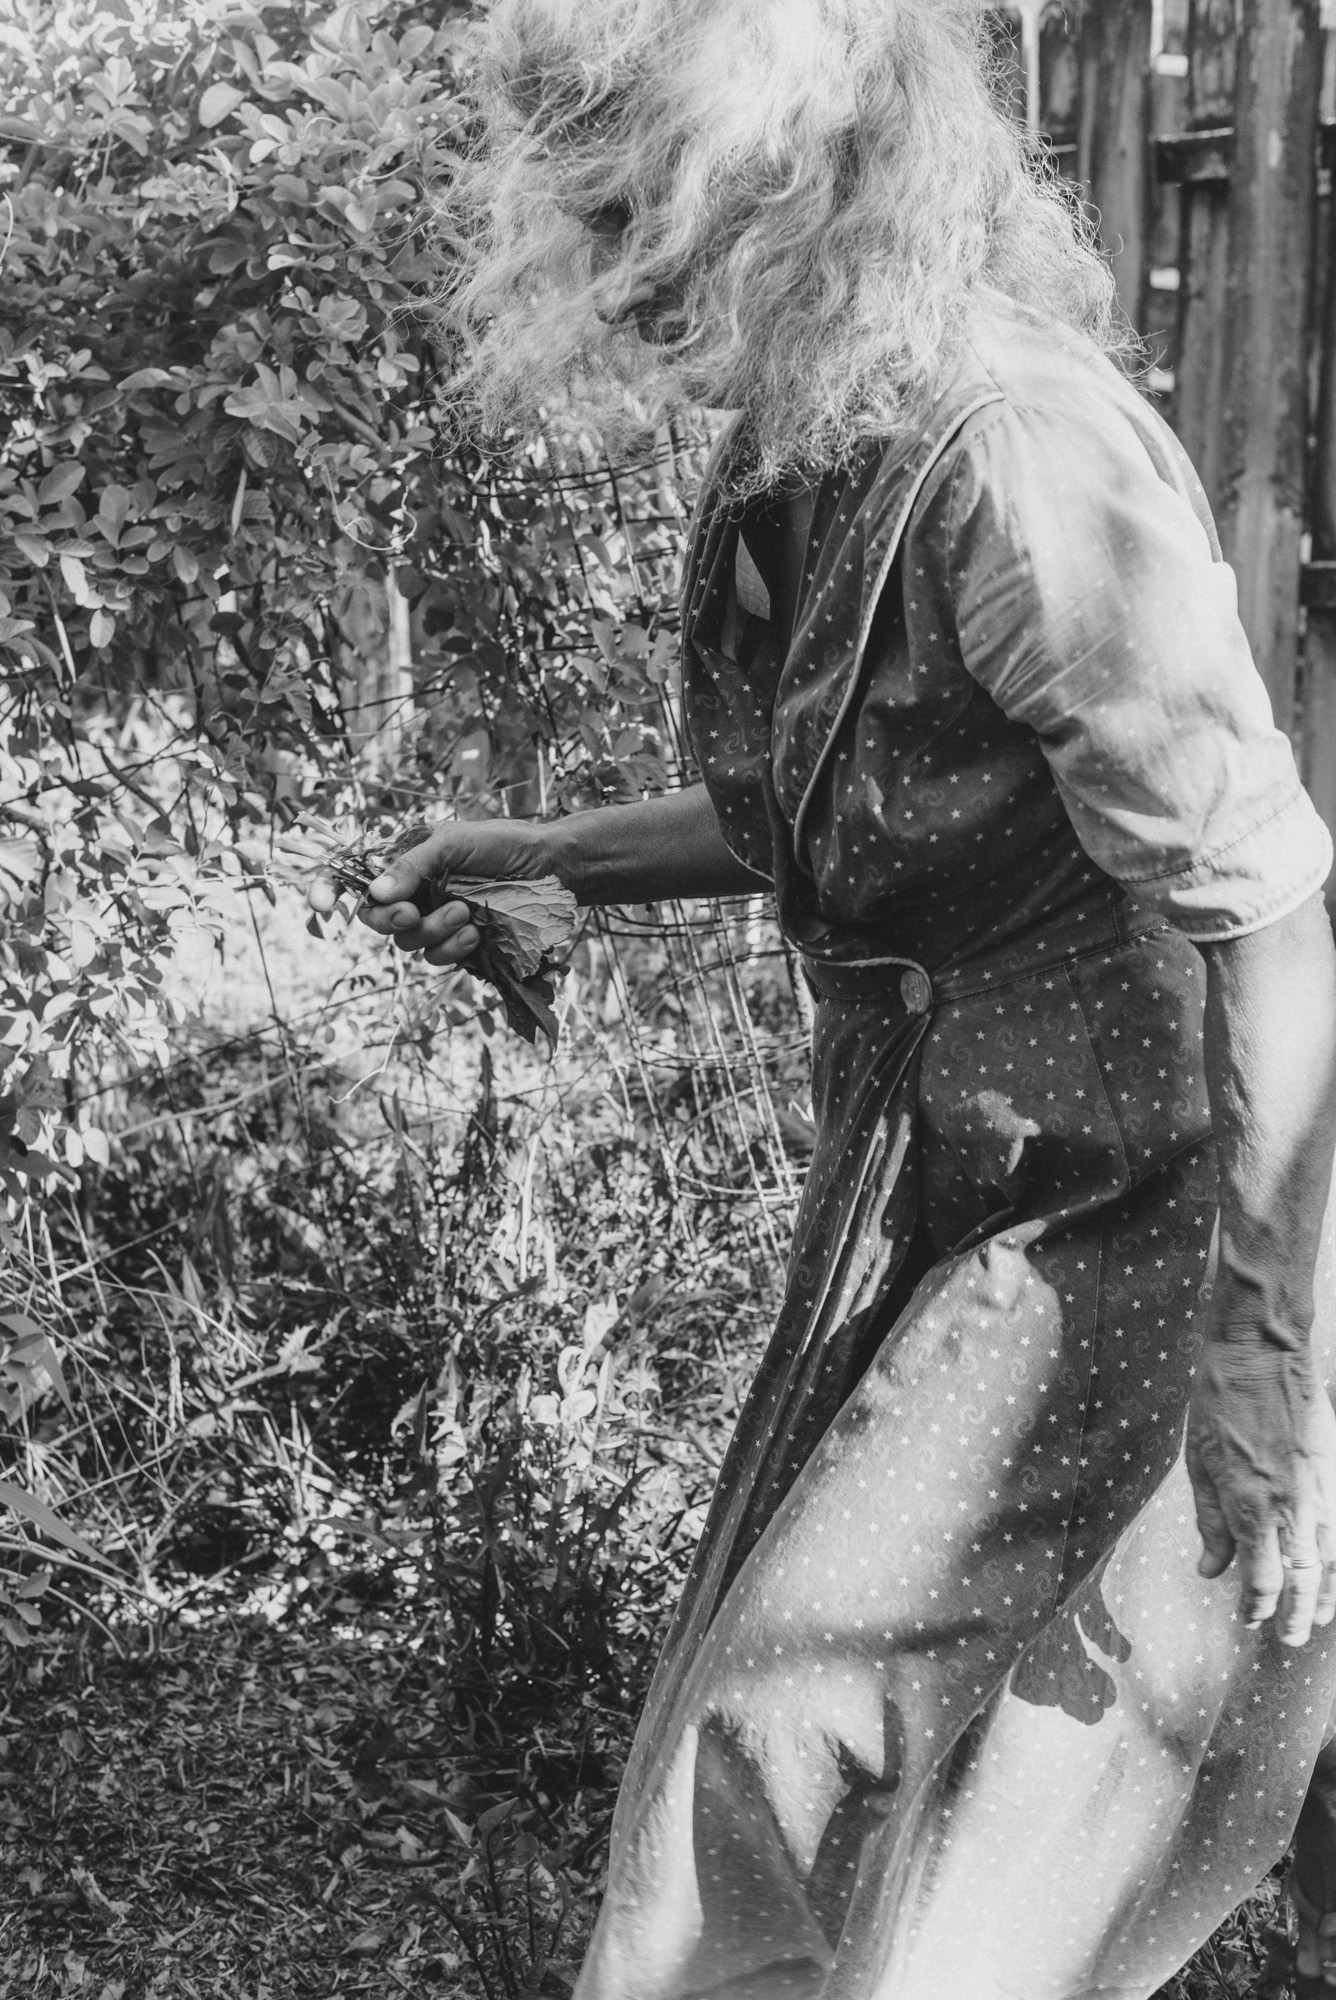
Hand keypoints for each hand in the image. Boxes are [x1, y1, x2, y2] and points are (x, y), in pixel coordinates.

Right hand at [306, 817, 555, 966]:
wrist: (551, 869)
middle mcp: (413, 893)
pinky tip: (475, 931)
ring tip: (465, 913)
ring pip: (406, 942)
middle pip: (374, 919)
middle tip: (411, 912)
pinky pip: (435, 957)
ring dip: (431, 930)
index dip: (329, 890)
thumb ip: (411, 866)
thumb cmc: (502, 845)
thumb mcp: (452, 843)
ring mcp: (434, 920)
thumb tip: (375, 894)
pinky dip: (451, 947)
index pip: (354, 877)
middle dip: (388, 920)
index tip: (320, 905)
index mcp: (404, 862)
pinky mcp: (458, 944)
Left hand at [1186, 1335, 1335, 1645]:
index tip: (1250, 1620)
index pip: (1260, 1579)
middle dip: (1295, 1614)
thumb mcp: (1199, 1461)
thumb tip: (1210, 1568)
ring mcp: (1320, 1490)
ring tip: (1318, 1616)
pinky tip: (1332, 1568)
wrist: (1261, 1351)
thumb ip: (1209, 1520)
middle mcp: (1291, 1507)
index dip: (1257, 1607)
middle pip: (1301, 1579)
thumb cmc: (1220, 1400)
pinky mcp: (1335, 1472)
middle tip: (1290, 1639)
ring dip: (1324, 1593)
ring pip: (1330, 1559)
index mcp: (1250, 1507)